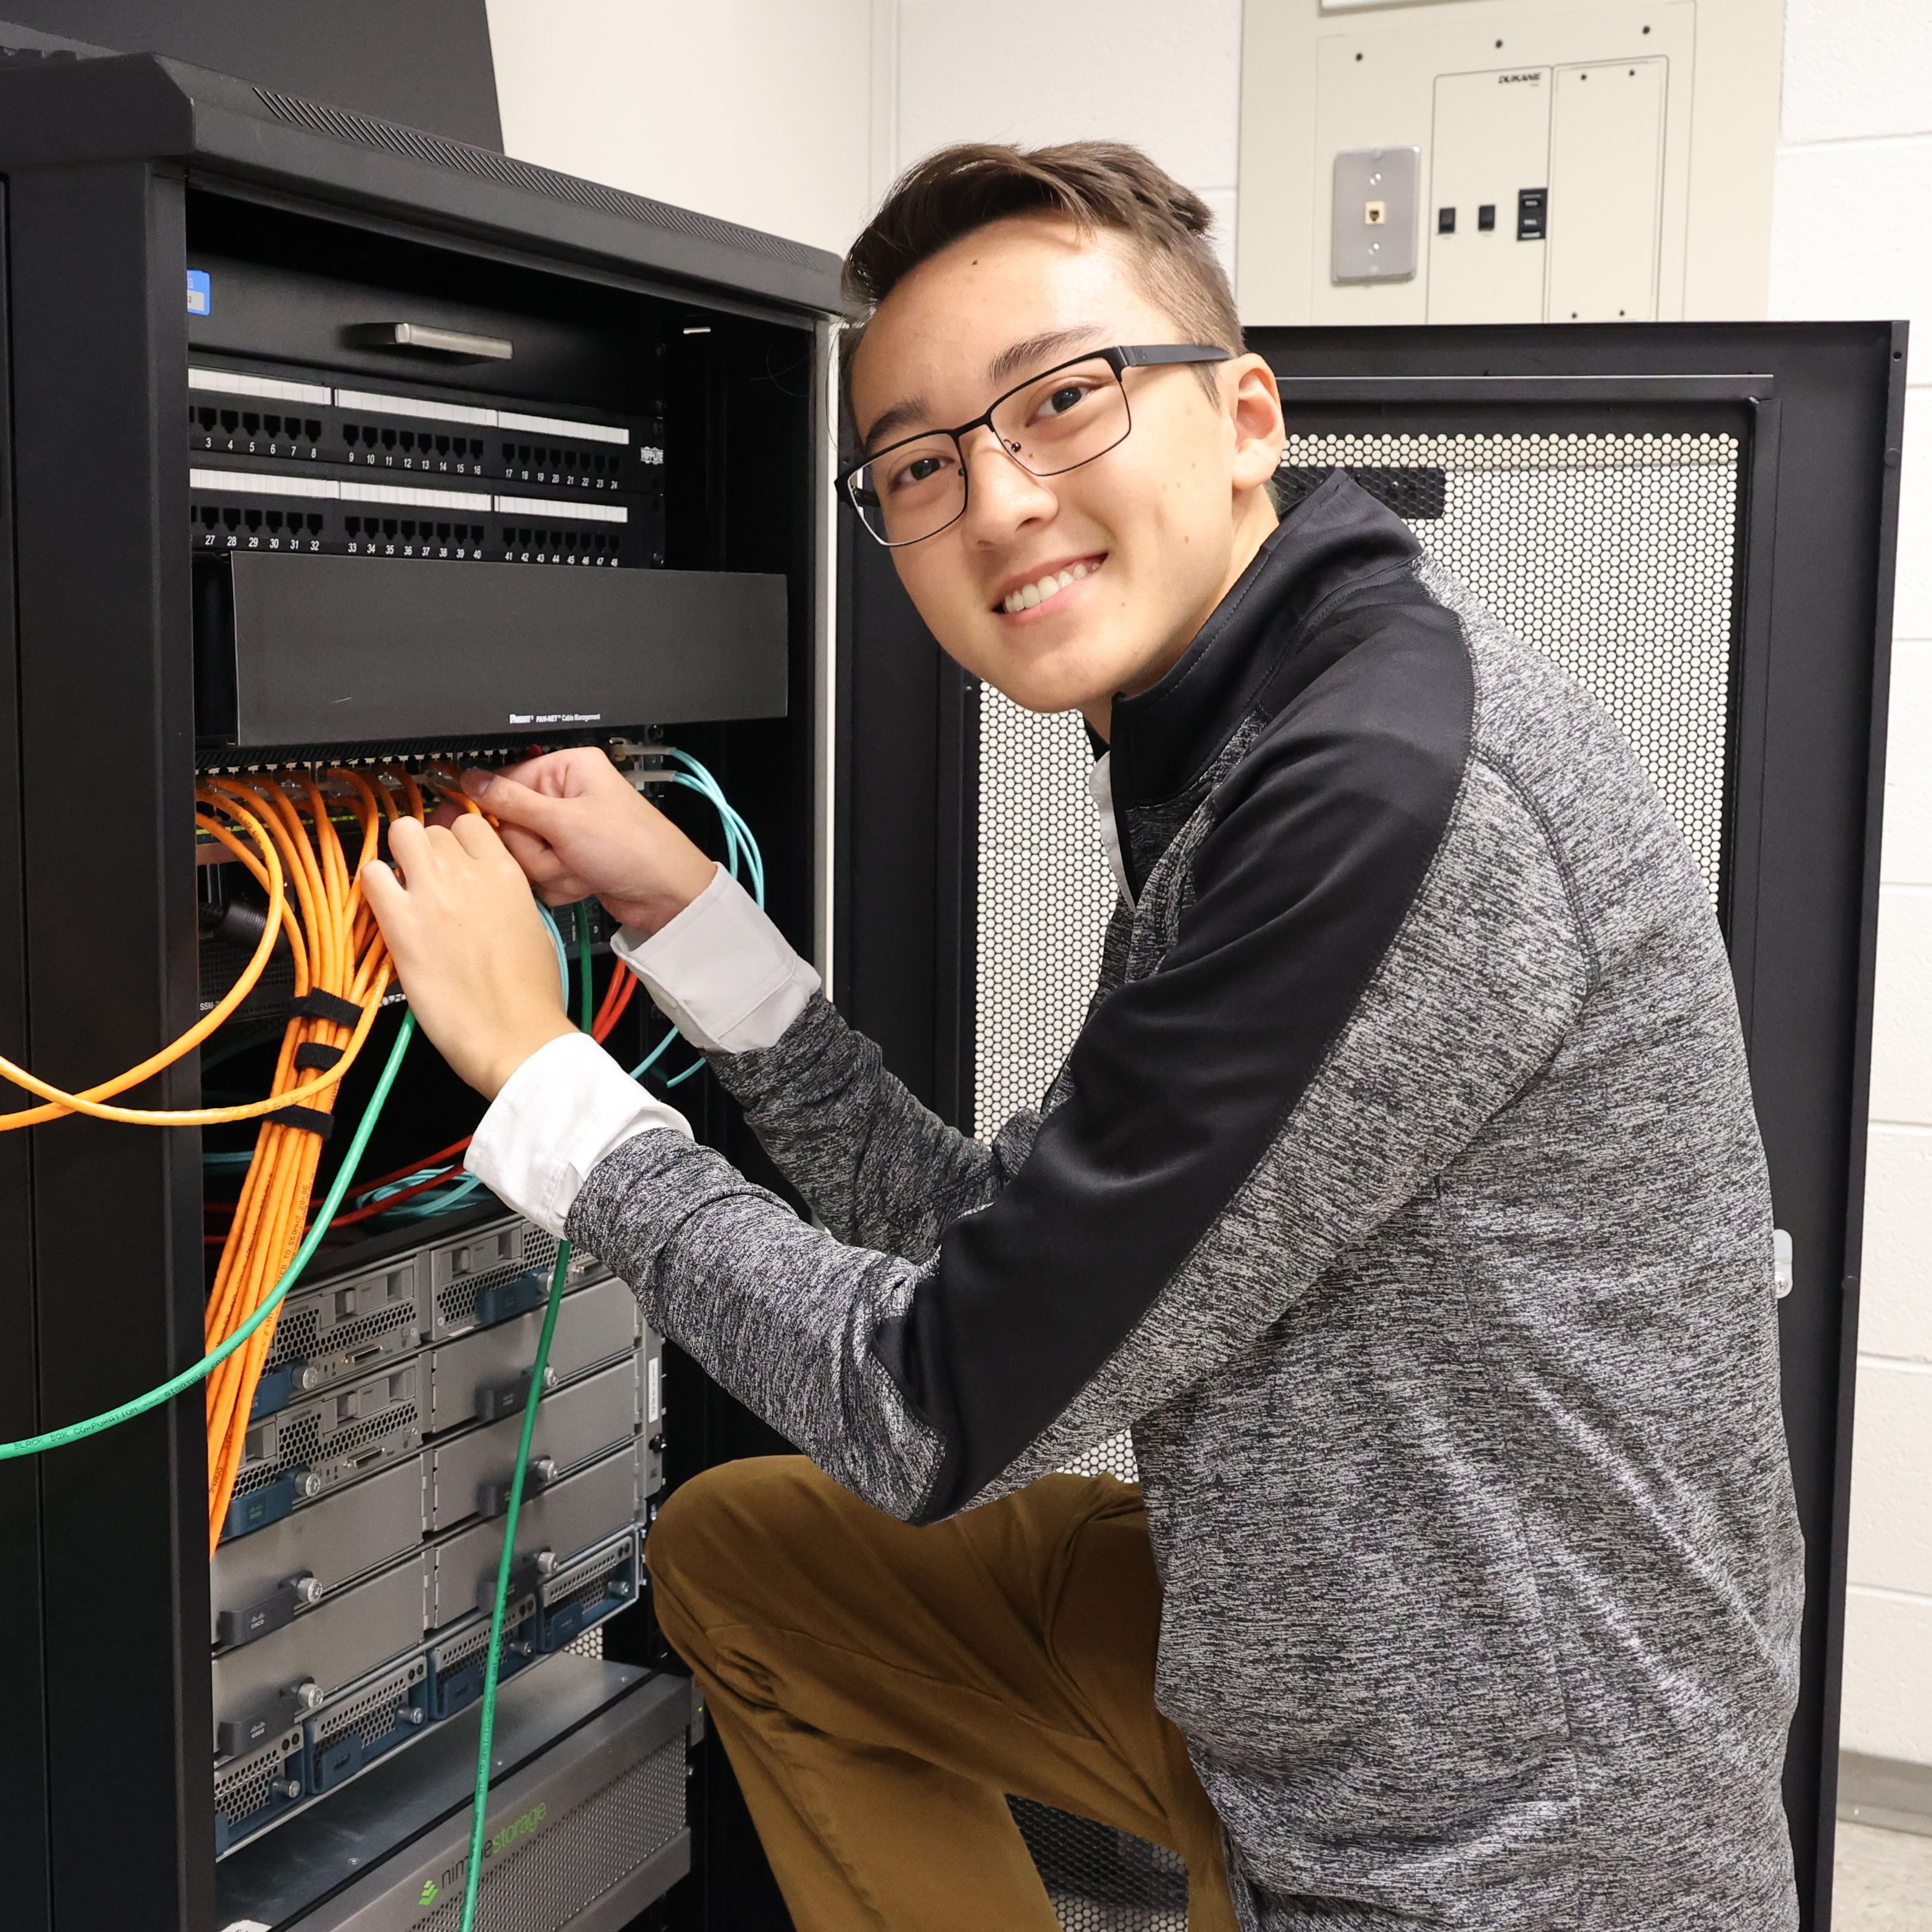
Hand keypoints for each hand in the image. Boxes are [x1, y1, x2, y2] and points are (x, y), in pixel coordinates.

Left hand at [362, 815, 576, 1099]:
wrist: (515, 1034)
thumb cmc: (530, 994)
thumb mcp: (535, 925)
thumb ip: (505, 895)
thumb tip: (484, 890)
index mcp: (506, 873)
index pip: (469, 823)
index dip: (457, 839)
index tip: (453, 855)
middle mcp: (468, 874)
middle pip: (433, 830)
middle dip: (428, 851)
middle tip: (427, 879)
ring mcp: (433, 895)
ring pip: (400, 835)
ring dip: (399, 857)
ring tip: (404, 886)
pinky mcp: (402, 924)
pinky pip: (372, 875)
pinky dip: (374, 884)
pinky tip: (387, 907)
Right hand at [452, 749, 714, 935]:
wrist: (666, 894)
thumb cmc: (634, 847)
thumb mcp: (565, 820)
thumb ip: (511, 801)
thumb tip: (471, 779)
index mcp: (567, 769)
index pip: (504, 782)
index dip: (492, 808)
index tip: (471, 823)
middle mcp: (566, 797)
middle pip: (510, 825)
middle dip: (536, 849)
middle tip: (563, 850)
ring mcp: (568, 832)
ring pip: (524, 856)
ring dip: (551, 869)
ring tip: (581, 865)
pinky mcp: (571, 861)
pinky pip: (542, 876)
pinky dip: (562, 883)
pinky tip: (586, 879)